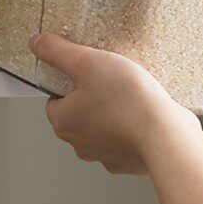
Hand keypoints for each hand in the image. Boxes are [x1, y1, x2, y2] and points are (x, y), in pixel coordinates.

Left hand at [29, 33, 199, 174]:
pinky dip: (132, 127)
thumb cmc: (127, 99)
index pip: (54, 99)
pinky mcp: (129, 161)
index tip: (90, 72)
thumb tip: (36, 42)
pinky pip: (126, 139)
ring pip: (103, 127)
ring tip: (133, 94)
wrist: (166, 134)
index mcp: (64, 121)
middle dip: (94, 97)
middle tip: (113, 80)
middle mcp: (80, 144)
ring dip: (113, 113)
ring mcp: (106, 156)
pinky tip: (146, 112)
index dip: (71, 82)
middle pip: (79, 113)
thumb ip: (58, 51)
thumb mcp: (88, 62)